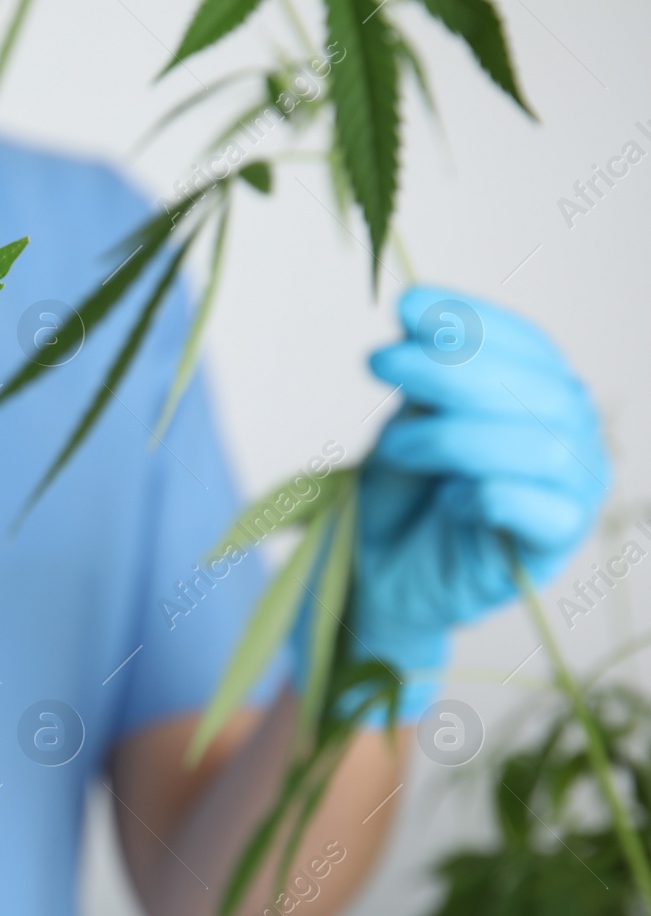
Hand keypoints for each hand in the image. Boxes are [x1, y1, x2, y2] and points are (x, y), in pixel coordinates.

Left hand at [351, 285, 610, 712]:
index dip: (470, 318)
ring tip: (394, 447)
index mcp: (542, 390)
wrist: (384, 572)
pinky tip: (449, 499)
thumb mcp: (407, 421)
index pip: (525, 343)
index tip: (405, 306)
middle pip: (534, 388)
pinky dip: (488, 495)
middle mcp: (571, 432)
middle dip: (450, 367)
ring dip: (453, 436)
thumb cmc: (404, 491)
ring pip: (537, 447)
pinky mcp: (555, 544)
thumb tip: (419, 323)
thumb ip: (426, 382)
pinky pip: (540, 510)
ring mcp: (572, 489)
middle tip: (379, 362)